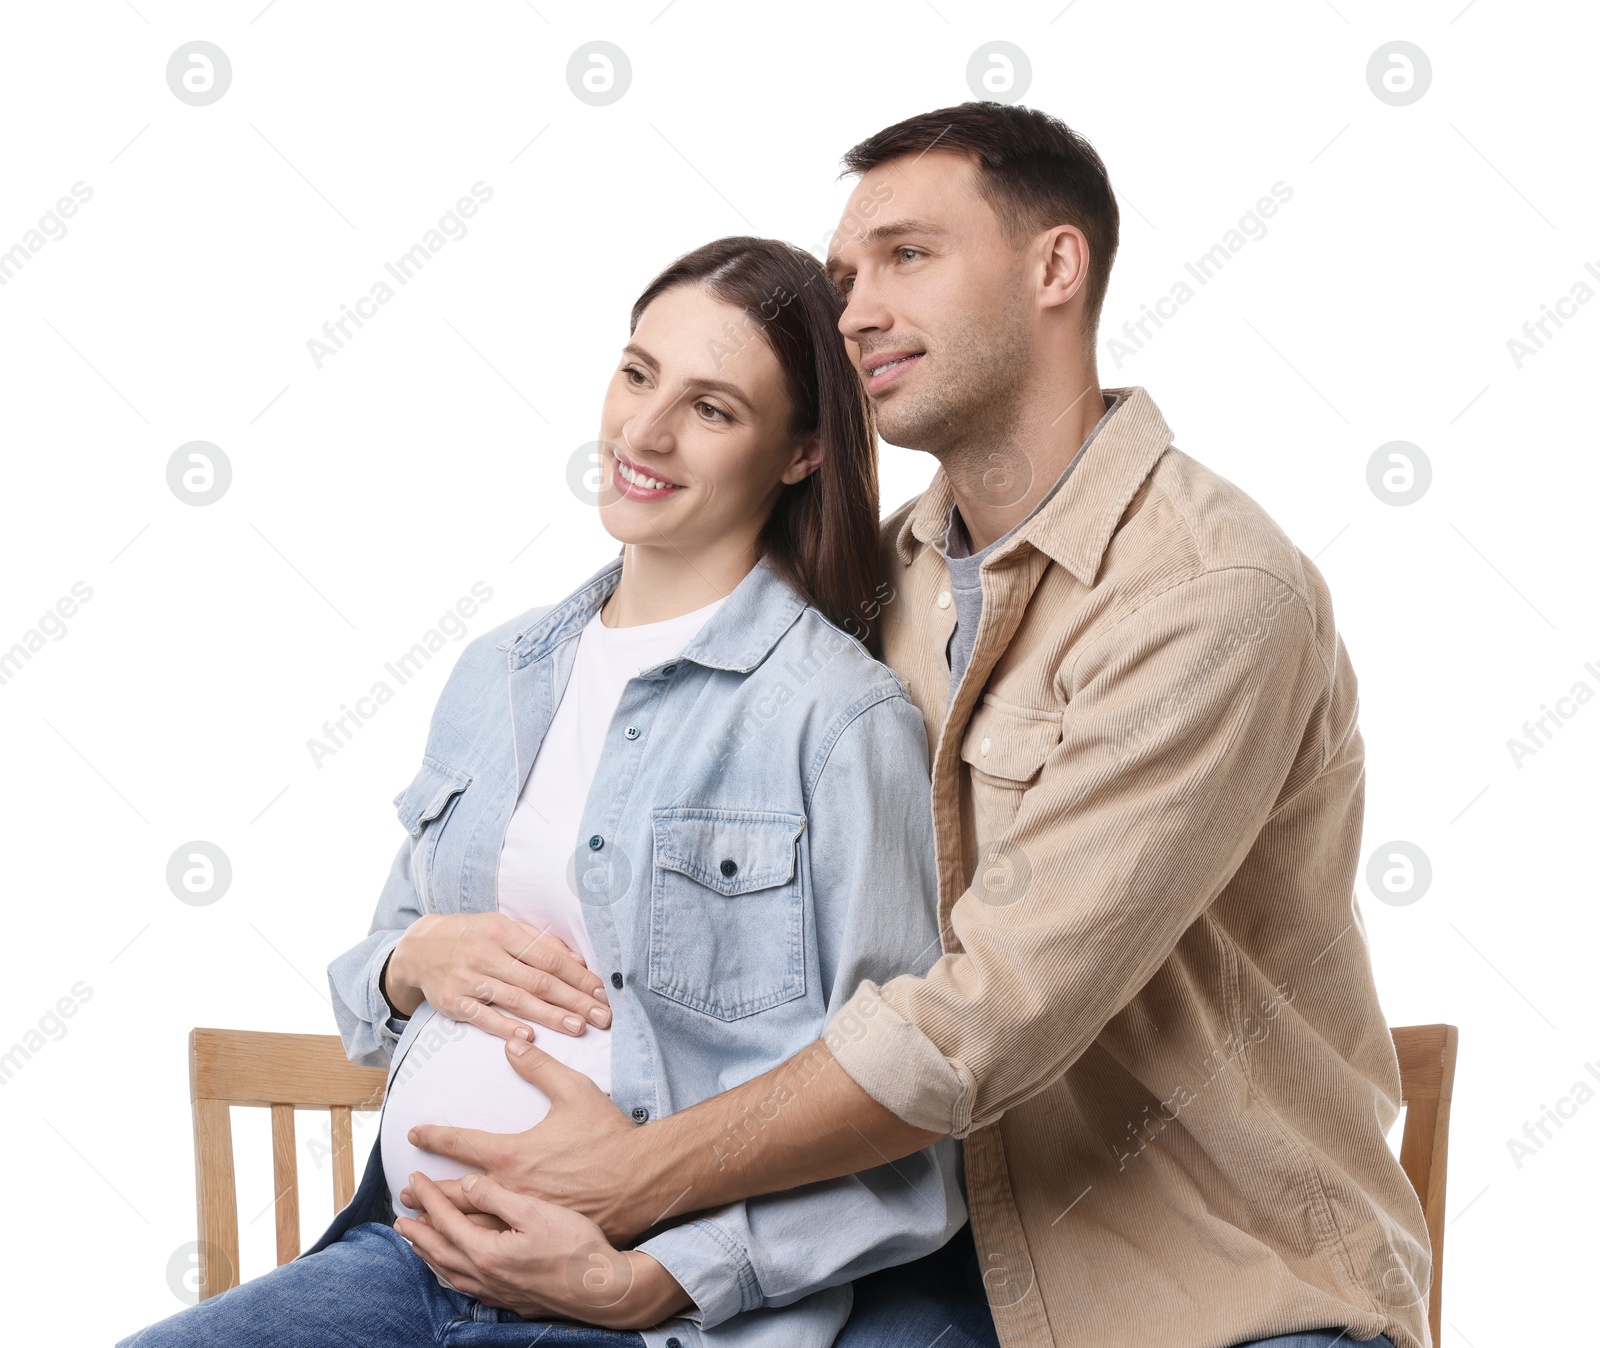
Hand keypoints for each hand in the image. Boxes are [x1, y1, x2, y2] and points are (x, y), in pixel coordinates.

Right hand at [386, 913, 610, 1041]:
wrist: (419, 948)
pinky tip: (529, 1036)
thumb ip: (539, 943)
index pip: (549, 957)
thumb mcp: (503, 927)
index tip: (601, 992)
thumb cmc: (471, 936)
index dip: (578, 976)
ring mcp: (469, 979)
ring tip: (578, 1027)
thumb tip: (577, 962)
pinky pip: (484, 1017)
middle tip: (601, 1016)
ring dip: (550, 1016)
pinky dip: (506, 1027)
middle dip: (573, 1000)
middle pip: (538, 981)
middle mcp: (486, 954)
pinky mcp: (455, 1002)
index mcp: (503, 931)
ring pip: (516, 1000)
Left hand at [397, 1171, 690, 1329]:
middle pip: (438, 1250)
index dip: (429, 1196)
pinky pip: (463, 1285)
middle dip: (417, 1229)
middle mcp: (484, 1275)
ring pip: (447, 1272)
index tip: (414, 1179)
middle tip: (399, 1214)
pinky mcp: (509, 1299)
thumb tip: (468, 1183)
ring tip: (415, 1241)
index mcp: (486, 1251)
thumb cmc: (576, 1246)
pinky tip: (453, 1270)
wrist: (603, 1290)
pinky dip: (448, 1273)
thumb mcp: (537, 1210)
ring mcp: (495, 1291)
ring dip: (427, 1254)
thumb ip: (497, 1196)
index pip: (446, 1219)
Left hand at [405, 1037, 659, 1241]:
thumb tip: (514, 1042)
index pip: (460, 1144)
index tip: (414, 1134)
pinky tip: (462, 1251)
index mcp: (512, 1154)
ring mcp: (523, 1220)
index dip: (434, 1137)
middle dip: (426, 1192)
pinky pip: (494, 1249)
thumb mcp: (576, 1091)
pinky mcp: (540, 1238)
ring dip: (441, 1225)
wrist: (641, 1183)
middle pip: (454, 1195)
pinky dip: (470, 1248)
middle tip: (405, 1192)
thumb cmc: (609, 1136)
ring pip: (469, 1228)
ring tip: (421, 1224)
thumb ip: (540, 1067)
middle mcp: (510, 1190)